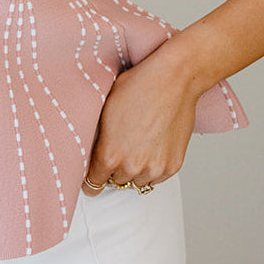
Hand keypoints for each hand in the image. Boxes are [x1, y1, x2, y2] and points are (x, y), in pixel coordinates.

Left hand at [81, 40, 200, 196]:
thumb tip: (92, 151)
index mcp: (109, 154)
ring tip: (136, 147)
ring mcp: (155, 168)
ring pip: (137, 182)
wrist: (173, 80)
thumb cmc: (138, 87)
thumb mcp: (104, 110)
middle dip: (114, 170)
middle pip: (116, 182)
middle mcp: (132, 167)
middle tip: (118, 150)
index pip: (93, 184)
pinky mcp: (173, 165)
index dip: (90, 179)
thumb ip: (97, 138)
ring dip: (134, 171)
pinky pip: (157, 178)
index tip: (92, 177)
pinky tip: (151, 148)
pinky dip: (152, 168)